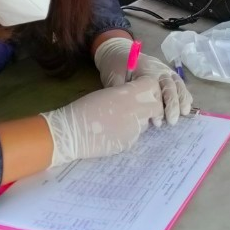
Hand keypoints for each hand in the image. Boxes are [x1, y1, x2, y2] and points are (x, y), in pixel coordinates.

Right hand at [41, 77, 164, 165]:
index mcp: (129, 93)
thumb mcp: (108, 94)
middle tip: (141, 109)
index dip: (151, 89)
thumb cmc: (85, 108)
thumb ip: (126, 94)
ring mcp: (134, 128)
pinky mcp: (130, 143)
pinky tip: (114, 132)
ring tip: (119, 121)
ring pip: (146, 122)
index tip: (145, 92)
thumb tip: (138, 98)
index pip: (153, 86)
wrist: (72, 133)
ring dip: (140, 120)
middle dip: (152, 108)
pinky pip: (136, 135)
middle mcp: (136, 110)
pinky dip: (129, 132)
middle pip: (156, 106)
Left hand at [93, 37, 192, 123]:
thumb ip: (123, 93)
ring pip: (178, 84)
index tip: (157, 121)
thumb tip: (130, 112)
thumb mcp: (113, 79)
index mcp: (145, 69)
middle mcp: (158, 69)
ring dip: (182, 99)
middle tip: (172, 121)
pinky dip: (184, 94)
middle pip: (170, 86)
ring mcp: (165, 70)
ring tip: (184, 113)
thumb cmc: (115, 67)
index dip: (158, 104)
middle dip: (173, 104)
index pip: (156, 87)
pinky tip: (186, 106)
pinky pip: (179, 83)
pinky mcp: (168, 72)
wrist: (118, 51)